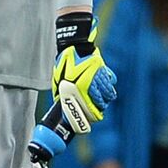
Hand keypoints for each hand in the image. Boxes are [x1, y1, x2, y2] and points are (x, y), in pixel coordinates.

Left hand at [52, 13, 116, 133]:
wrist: (75, 46)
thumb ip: (61, 93)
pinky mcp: (103, 72)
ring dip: (105, 102)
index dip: (90, 118)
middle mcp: (87, 84)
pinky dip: (109, 91)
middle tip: (97, 114)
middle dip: (98, 112)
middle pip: (99, 104)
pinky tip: (107, 94)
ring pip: (107, 96)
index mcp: (76, 88)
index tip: (92, 121)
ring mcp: (97, 78)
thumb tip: (63, 106)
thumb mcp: (58, 80)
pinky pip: (110, 86)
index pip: (87, 109)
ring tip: (102, 104)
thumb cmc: (64, 64)